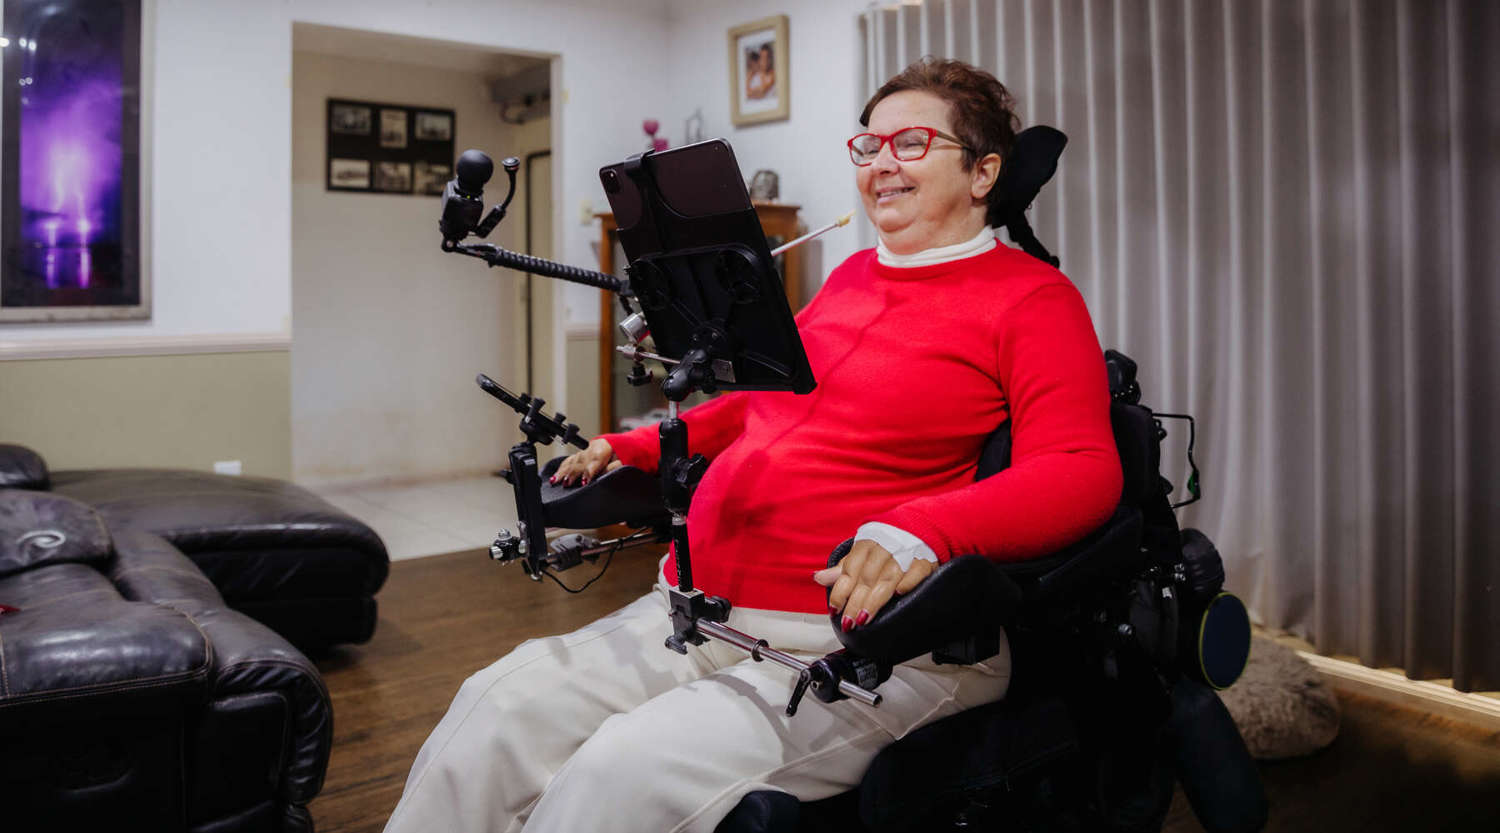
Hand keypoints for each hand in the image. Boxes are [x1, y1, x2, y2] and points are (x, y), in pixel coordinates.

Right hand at [551, 437, 621, 486]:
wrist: (624, 445)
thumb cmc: (625, 456)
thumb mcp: (624, 463)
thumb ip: (612, 469)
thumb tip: (600, 476)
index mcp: (604, 448)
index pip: (594, 461)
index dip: (589, 472)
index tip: (584, 482)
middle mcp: (592, 448)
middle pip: (580, 461)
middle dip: (572, 473)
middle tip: (566, 483)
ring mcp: (585, 450)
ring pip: (572, 460)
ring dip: (563, 471)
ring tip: (555, 481)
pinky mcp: (581, 453)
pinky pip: (570, 460)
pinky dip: (562, 468)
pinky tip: (555, 475)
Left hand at [813, 539, 934, 631]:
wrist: (920, 527)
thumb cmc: (887, 544)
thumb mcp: (862, 553)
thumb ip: (843, 568)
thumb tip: (818, 578)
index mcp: (866, 545)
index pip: (849, 570)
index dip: (840, 591)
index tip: (834, 609)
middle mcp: (884, 549)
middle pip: (867, 578)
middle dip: (856, 601)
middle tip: (849, 622)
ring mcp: (905, 554)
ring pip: (887, 578)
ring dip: (875, 599)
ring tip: (865, 618)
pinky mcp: (924, 561)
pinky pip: (916, 572)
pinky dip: (908, 582)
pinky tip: (899, 594)